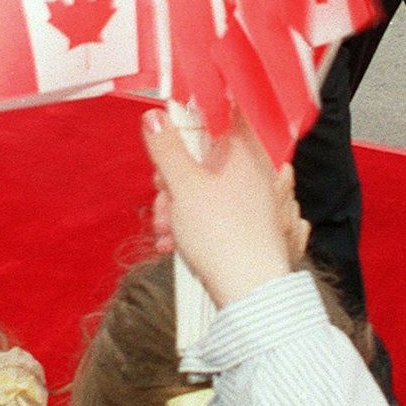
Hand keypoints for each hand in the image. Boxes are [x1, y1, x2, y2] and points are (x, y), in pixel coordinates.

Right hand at [142, 109, 294, 306]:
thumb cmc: (224, 237)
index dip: (187, 126)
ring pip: (201, 186)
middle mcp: (251, 168)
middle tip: (163, 196)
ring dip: (176, 205)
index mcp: (243, 148)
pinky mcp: (242, 221)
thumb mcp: (183, 185)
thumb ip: (166, 147)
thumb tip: (154, 115)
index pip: (216, 115)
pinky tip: (174, 241)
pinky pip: (209, 210)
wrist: (249, 290)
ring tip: (167, 228)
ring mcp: (248, 196)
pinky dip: (189, 222)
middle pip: (202, 155)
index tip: (168, 142)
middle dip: (173, 178)